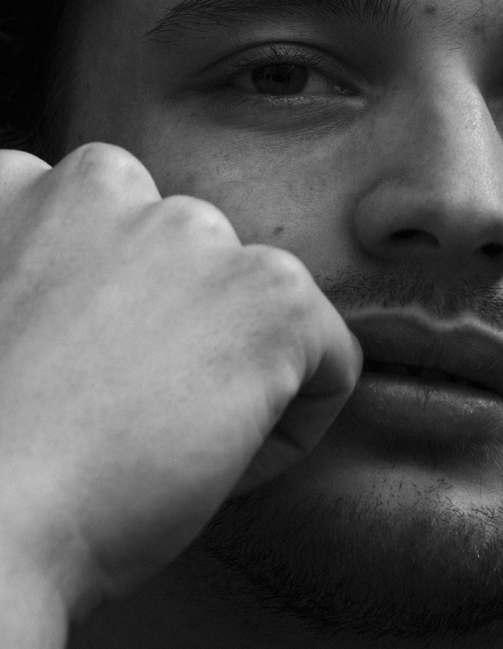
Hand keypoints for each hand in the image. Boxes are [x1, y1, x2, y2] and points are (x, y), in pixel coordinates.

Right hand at [0, 143, 361, 618]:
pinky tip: (220, 465)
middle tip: (119, 420)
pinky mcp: (271, 295)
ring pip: (252, 308)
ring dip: (229, 372)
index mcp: (20, 185)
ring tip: (161, 446)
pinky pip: (327, 359)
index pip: (104, 231)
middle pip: (186, 265)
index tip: (75, 385)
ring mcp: (194, 232)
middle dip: (174, 333)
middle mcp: (106, 184)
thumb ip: (47, 279)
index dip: (103, 323)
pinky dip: (295, 422)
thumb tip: (114, 313)